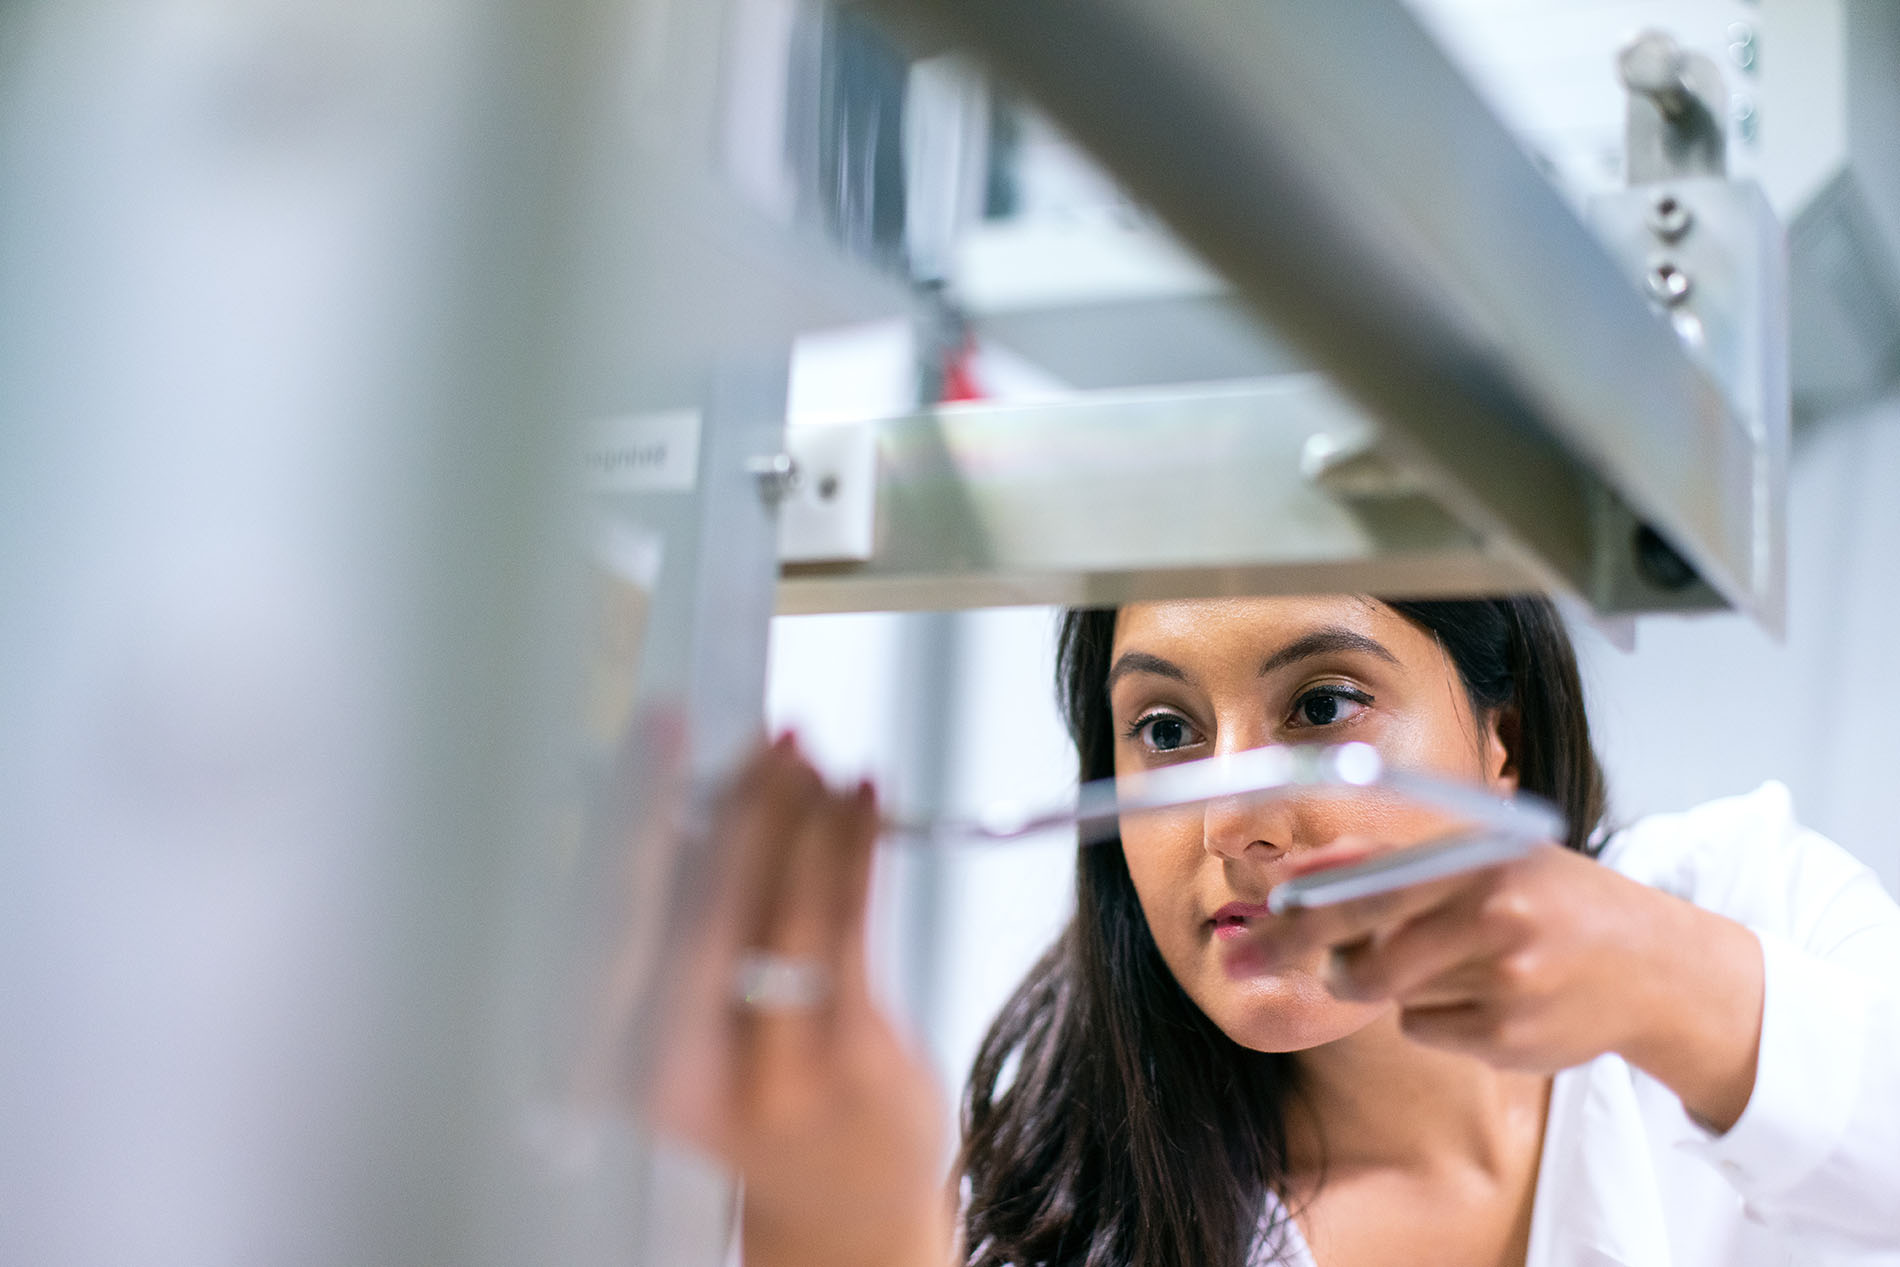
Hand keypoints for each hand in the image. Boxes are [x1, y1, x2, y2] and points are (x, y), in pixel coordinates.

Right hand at [642, 735, 951, 1266]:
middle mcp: (674, 1070)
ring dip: (795, 814)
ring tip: (807, 751)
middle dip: (720, 805)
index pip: (607, 912)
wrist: (841, 1199)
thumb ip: (673, 911)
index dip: (629, 811)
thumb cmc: (756, 1077)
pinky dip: (855, 847)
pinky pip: (848, 929)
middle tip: (747, 733)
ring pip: (775, 912)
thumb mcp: (685, 1012)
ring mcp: (765, 1073)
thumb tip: (672, 783)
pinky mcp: (846, 1062)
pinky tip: (862, 796)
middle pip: (688, 911)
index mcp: (611, 1053)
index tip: (654, 732)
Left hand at [1264, 836, 1763, 1130]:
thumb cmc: (1548, 898)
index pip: (1366, 886)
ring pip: (1389, 993)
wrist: (1657, 967)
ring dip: (1388, 980)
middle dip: (1304, 960)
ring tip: (1442, 957)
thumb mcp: (1481, 854)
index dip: (1299, 913)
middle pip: (1365, 955)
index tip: (1251, 928)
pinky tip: (1484, 994)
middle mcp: (1495, 915)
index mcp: (1481, 857)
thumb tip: (1295, 873)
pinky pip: (1424, 1028)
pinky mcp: (1512, 1038)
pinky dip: (1432, 1014)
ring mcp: (1506, 982)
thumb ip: (1385, 858)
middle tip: (1252, 960)